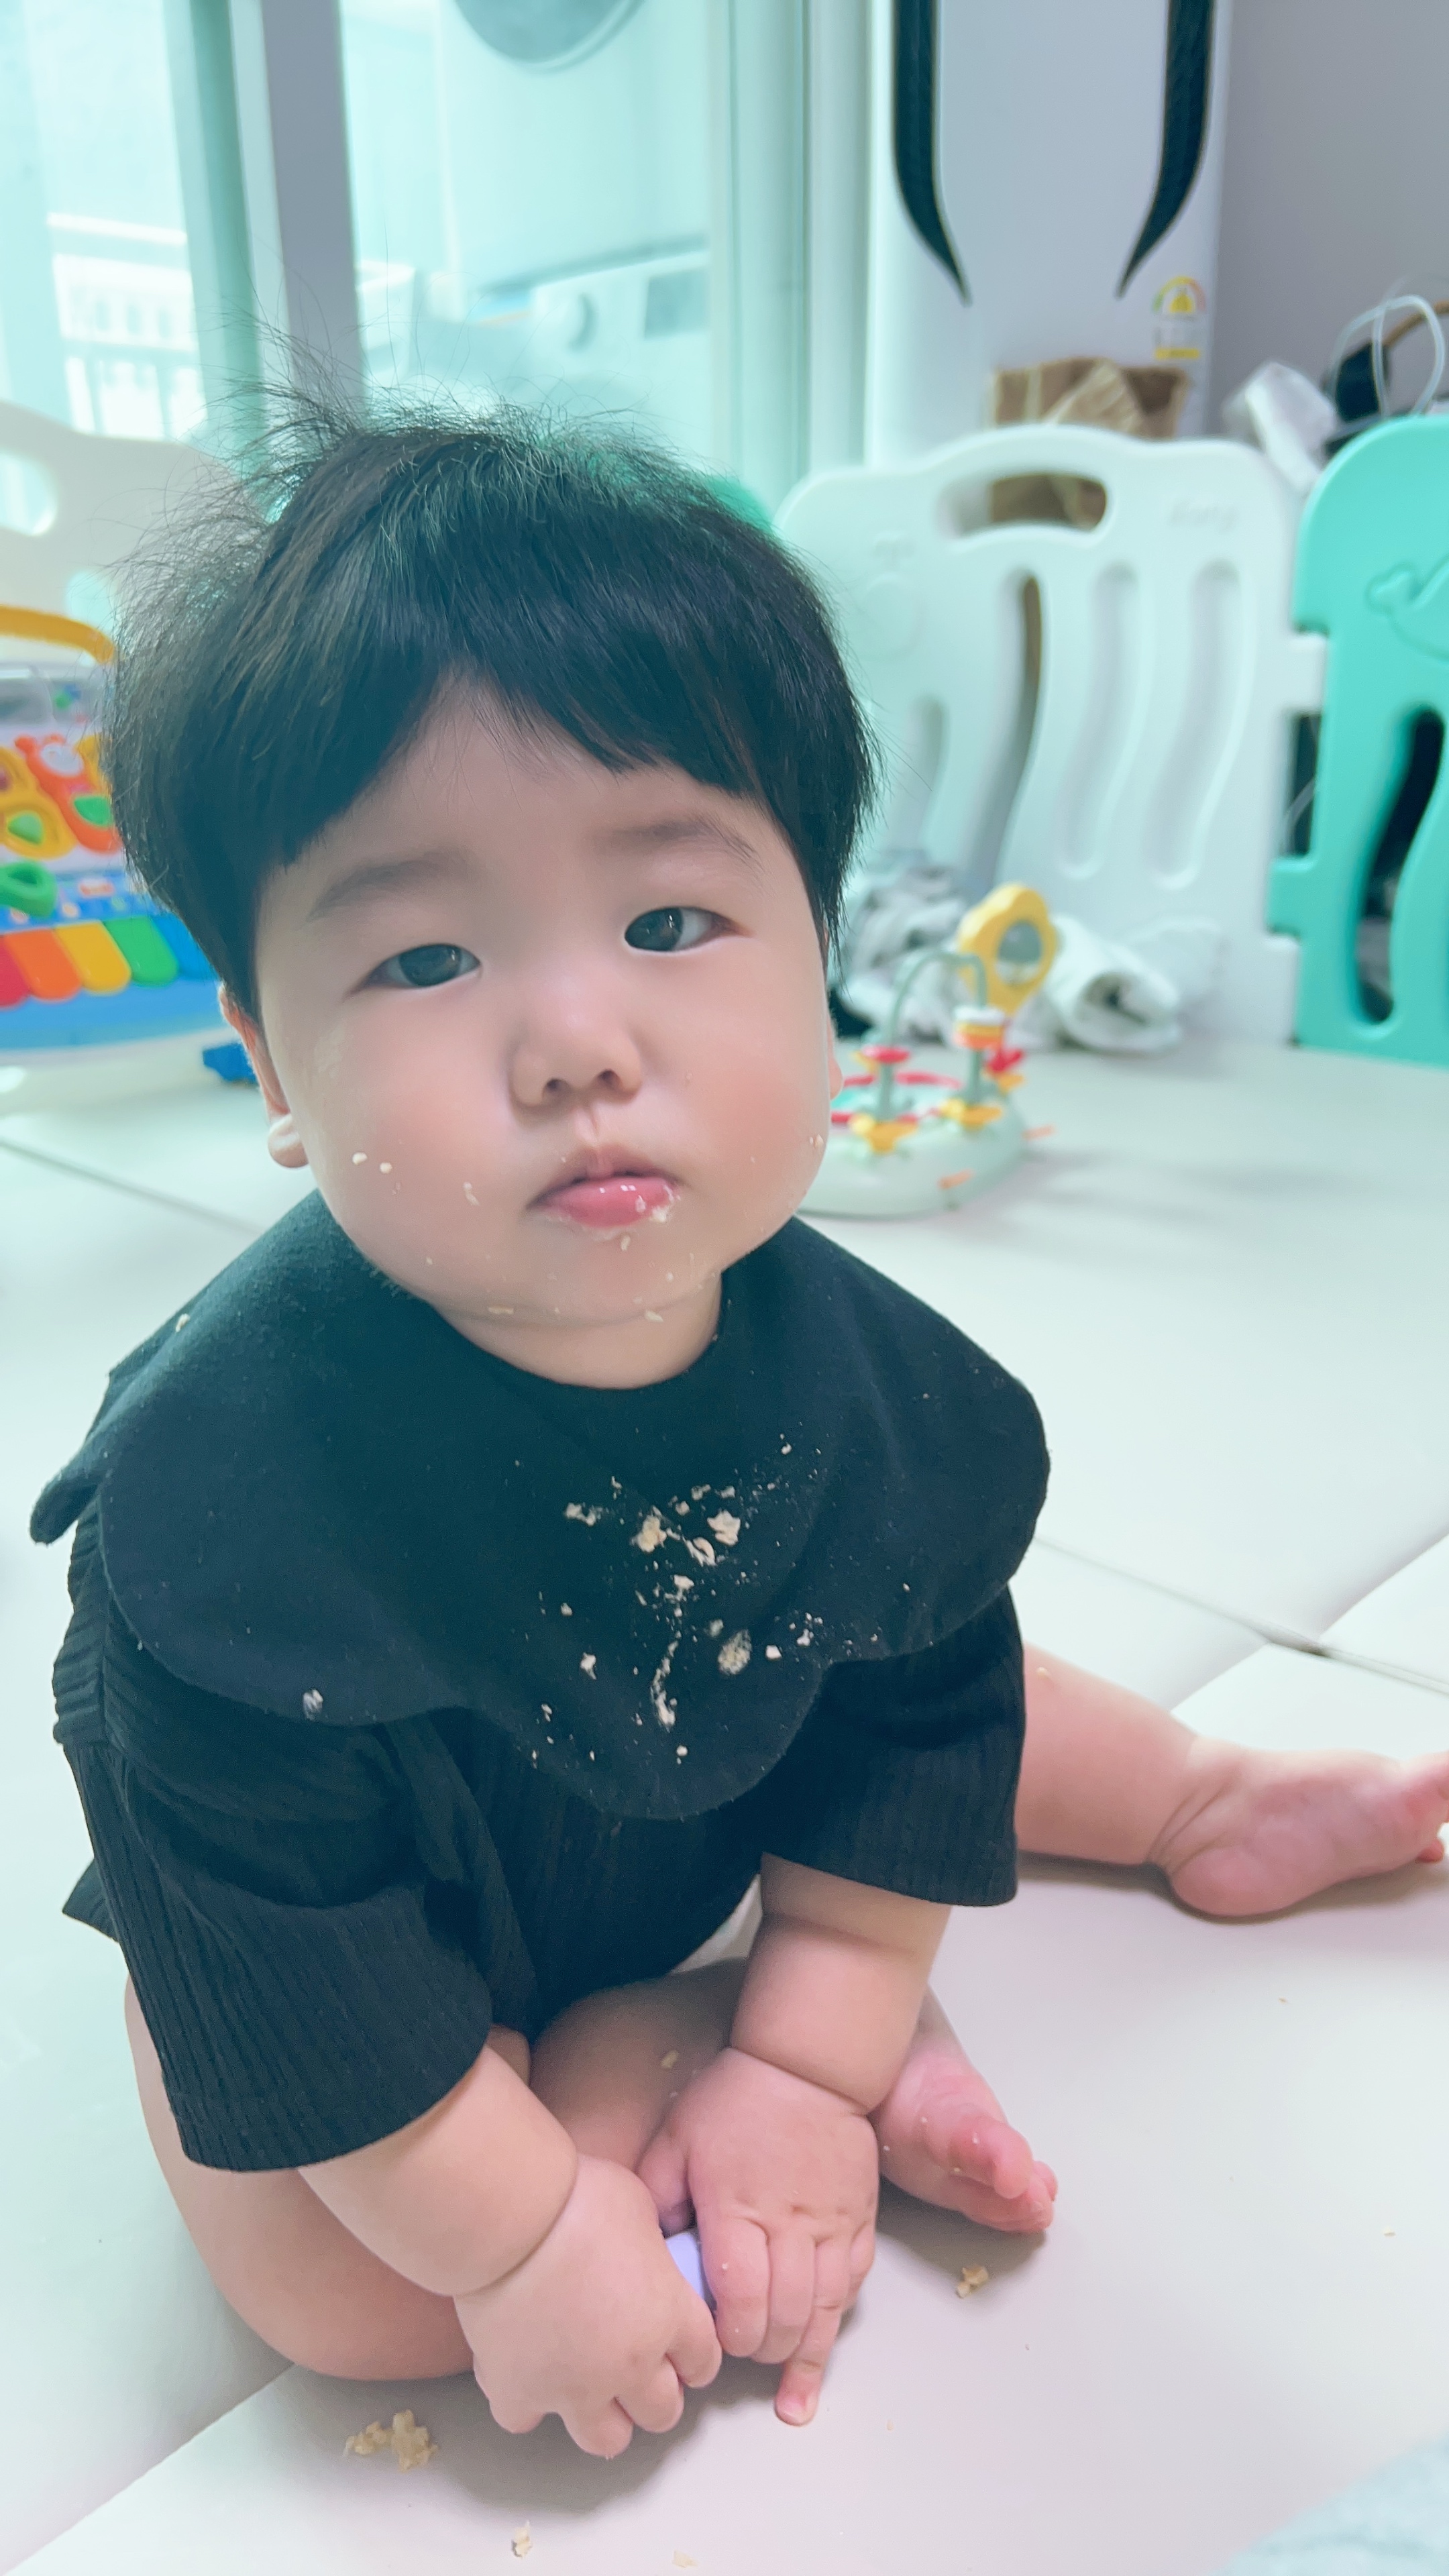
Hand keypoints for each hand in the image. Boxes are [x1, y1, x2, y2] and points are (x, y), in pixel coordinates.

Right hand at [456, 2154, 719, 2456]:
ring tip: (590, 2388)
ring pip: (607, 2439)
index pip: (703, 2361)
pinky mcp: (519, 2392)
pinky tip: (526, 2372)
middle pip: (662, 2413)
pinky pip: (527, 2420)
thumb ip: (651, 2241)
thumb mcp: (639, 2204)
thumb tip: (644, 2248)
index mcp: (669, 2317)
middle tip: (640, 2371)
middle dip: (657, 2395)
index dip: (695, 2355)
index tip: (683, 2348)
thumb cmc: (578, 2197)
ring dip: (605, 2417)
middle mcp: (631, 2365)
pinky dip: (527, 2402)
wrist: (510, 2219)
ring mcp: (573, 2388)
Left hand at [638, 2046, 878, 2425]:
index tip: (712, 2348)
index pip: (740, 2295)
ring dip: (806, 2353)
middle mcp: (790, 2225)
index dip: (728, 2335)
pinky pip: (853, 2283)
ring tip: (790, 2392)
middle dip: (762, 2350)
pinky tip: (824, 2347)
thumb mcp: (676, 2137)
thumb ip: (658, 2197)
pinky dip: (839, 2320)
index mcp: (739, 2209)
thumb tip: (647, 2253)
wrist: (806, 2064)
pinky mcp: (859, 2220)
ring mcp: (831, 2225)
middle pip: (786, 2315)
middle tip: (741, 2357)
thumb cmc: (734, 2100)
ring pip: (826, 2309)